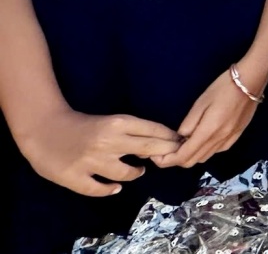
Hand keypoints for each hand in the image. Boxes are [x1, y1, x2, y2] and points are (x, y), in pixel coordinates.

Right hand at [15, 109, 179, 196]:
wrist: (43, 128)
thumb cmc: (80, 123)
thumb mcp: (109, 121)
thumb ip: (130, 131)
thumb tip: (155, 146)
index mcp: (117, 122)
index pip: (154, 130)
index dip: (170, 139)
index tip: (179, 143)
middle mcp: (108, 141)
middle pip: (148, 149)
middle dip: (164, 154)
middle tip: (169, 159)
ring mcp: (91, 161)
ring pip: (127, 173)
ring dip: (136, 173)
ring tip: (137, 171)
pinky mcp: (74, 177)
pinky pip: (99, 189)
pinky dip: (110, 189)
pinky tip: (115, 187)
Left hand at [157, 67, 260, 167]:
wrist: (251, 81)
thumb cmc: (223, 87)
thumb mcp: (201, 102)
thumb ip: (189, 123)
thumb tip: (180, 137)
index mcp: (208, 131)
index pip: (183, 157)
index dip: (167, 161)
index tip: (156, 156)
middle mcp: (219, 140)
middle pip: (192, 162)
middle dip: (176, 160)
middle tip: (167, 149)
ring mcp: (229, 140)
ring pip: (204, 158)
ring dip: (191, 155)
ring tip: (184, 142)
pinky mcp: (236, 136)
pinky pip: (216, 151)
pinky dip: (204, 150)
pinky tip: (203, 138)